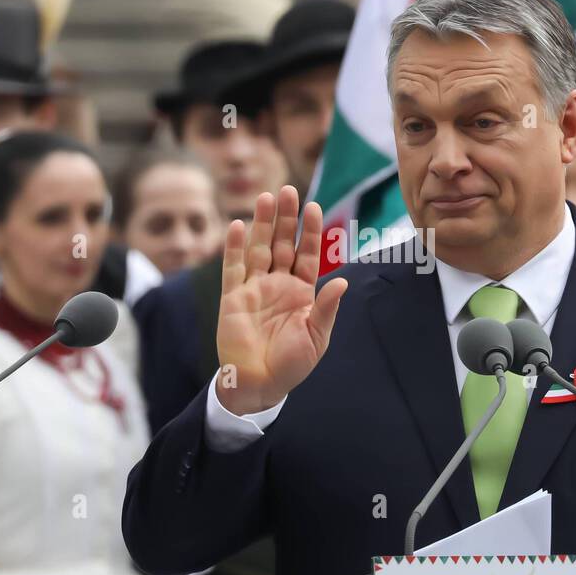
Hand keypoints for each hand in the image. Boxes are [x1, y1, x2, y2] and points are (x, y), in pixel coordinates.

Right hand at [215, 186, 347, 415]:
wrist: (260, 384)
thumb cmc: (292, 364)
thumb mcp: (316, 337)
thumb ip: (326, 308)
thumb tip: (343, 281)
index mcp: (302, 292)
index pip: (308, 254)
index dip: (310, 232)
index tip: (314, 207)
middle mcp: (278, 285)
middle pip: (282, 244)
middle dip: (286, 218)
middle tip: (288, 190)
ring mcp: (254, 289)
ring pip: (259, 249)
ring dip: (262, 224)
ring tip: (266, 197)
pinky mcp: (232, 298)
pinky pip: (233, 269)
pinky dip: (236, 248)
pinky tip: (239, 226)